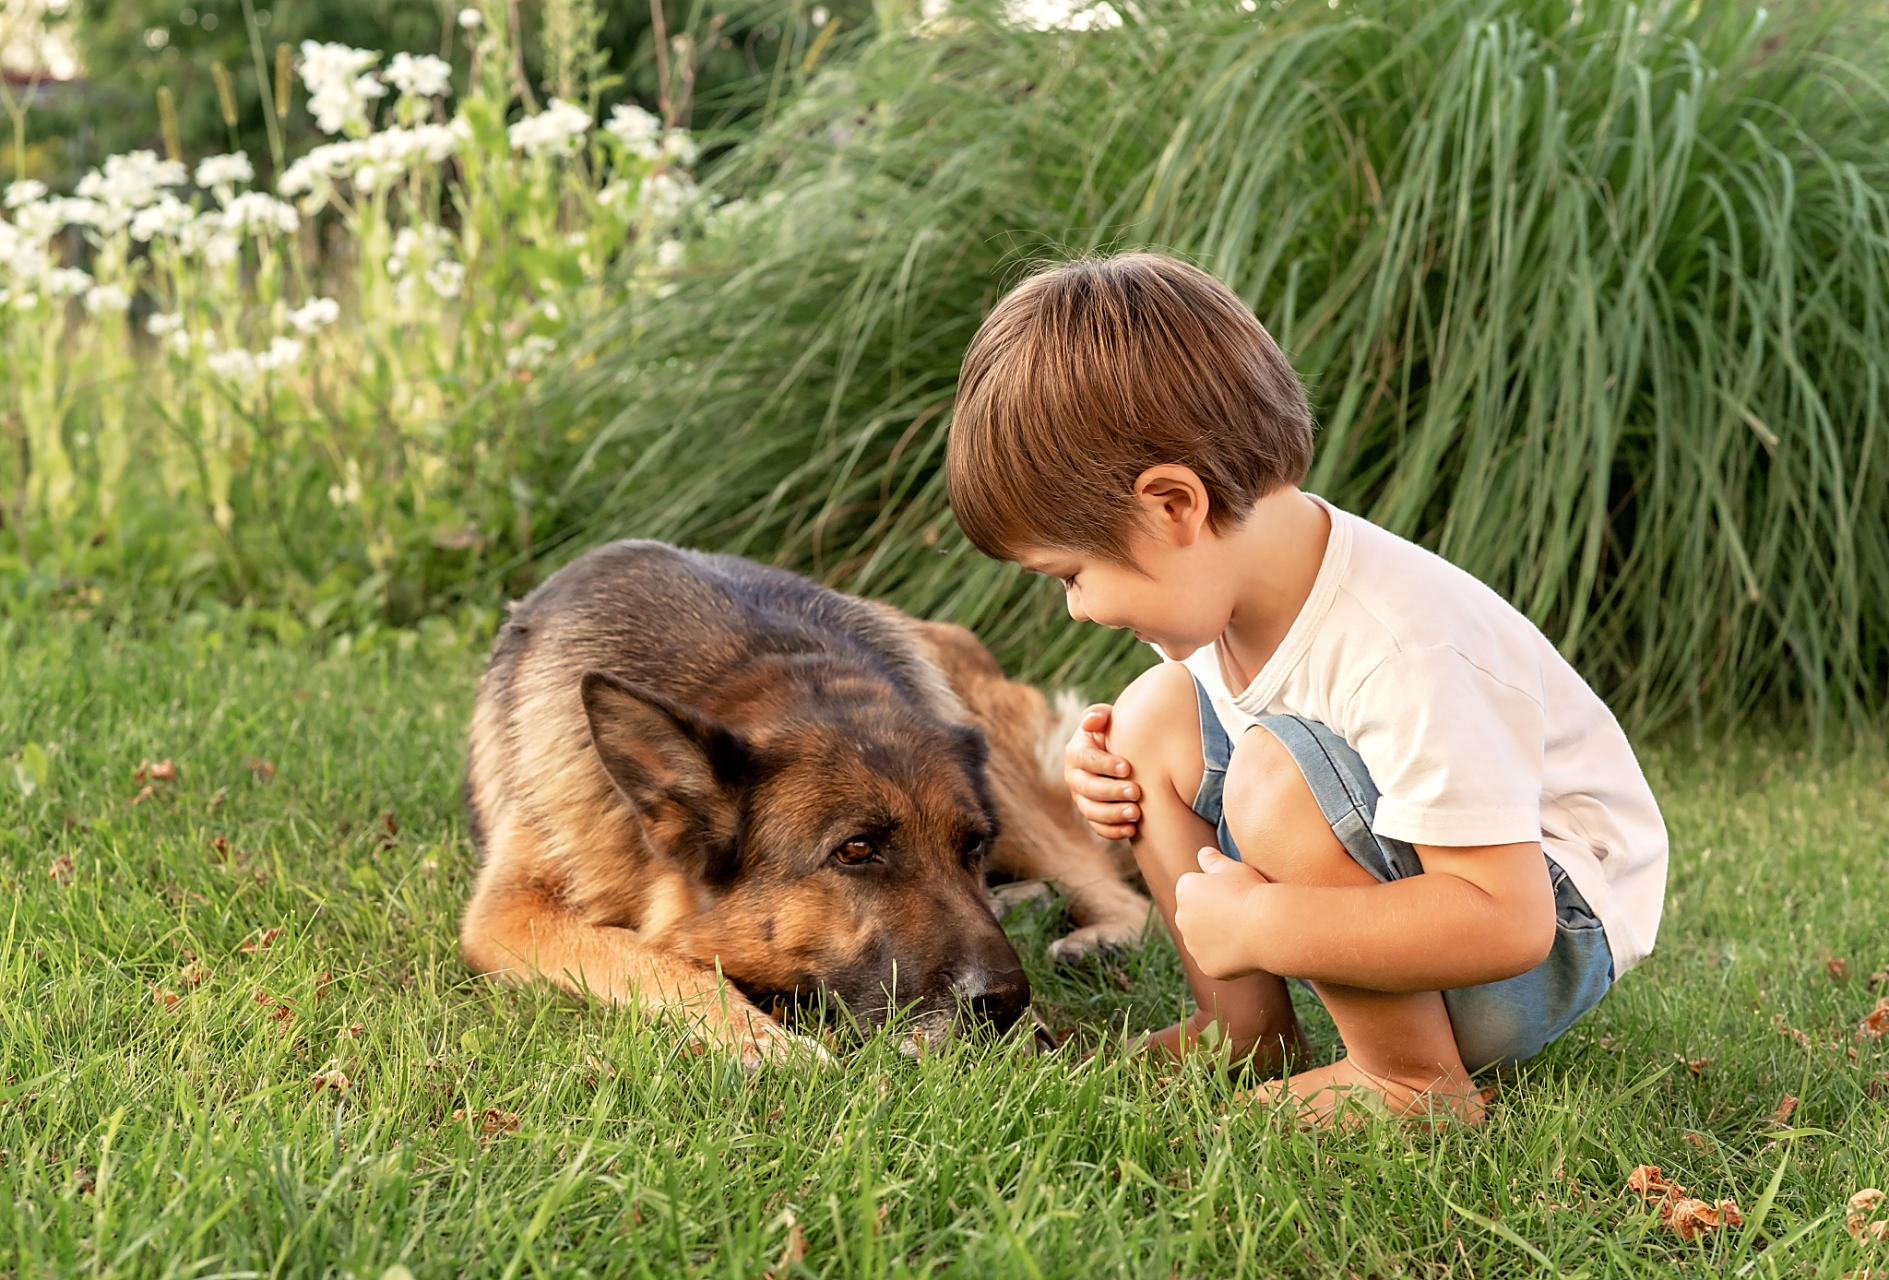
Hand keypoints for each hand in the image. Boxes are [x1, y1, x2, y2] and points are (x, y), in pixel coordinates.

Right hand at [1063, 703, 1140, 839]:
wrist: (1125, 753)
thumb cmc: (1117, 732)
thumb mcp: (1108, 719)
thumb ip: (1099, 715)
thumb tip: (1091, 721)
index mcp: (1076, 752)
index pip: (1085, 759)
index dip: (1104, 764)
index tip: (1127, 767)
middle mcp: (1074, 777)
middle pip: (1087, 788)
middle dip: (1111, 792)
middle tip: (1136, 792)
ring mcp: (1082, 798)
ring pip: (1091, 811)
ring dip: (1113, 814)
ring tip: (1136, 813)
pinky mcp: (1092, 815)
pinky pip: (1098, 827)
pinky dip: (1113, 831)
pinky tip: (1132, 829)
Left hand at [1173, 847, 1269, 979]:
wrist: (1267, 925)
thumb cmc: (1251, 891)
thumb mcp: (1234, 868)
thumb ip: (1213, 861)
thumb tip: (1202, 853)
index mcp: (1184, 889)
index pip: (1195, 888)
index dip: (1218, 890)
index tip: (1235, 893)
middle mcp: (1181, 917)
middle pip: (1195, 915)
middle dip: (1211, 914)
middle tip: (1240, 913)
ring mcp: (1192, 944)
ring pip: (1203, 939)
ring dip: (1216, 936)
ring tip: (1243, 931)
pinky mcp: (1205, 966)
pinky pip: (1214, 960)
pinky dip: (1225, 957)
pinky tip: (1244, 949)